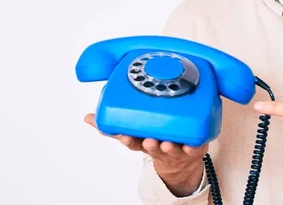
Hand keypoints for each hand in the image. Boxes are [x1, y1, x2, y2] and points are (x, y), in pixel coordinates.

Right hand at [84, 113, 206, 195]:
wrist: (179, 165)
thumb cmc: (155, 143)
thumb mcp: (134, 136)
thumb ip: (113, 126)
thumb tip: (88, 117)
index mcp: (143, 142)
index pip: (132, 142)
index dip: (128, 139)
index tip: (124, 136)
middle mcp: (159, 146)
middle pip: (152, 147)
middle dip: (149, 144)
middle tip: (148, 140)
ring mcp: (176, 149)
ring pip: (172, 148)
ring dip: (169, 146)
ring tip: (167, 142)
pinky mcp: (193, 149)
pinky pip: (194, 148)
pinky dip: (193, 146)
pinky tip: (191, 143)